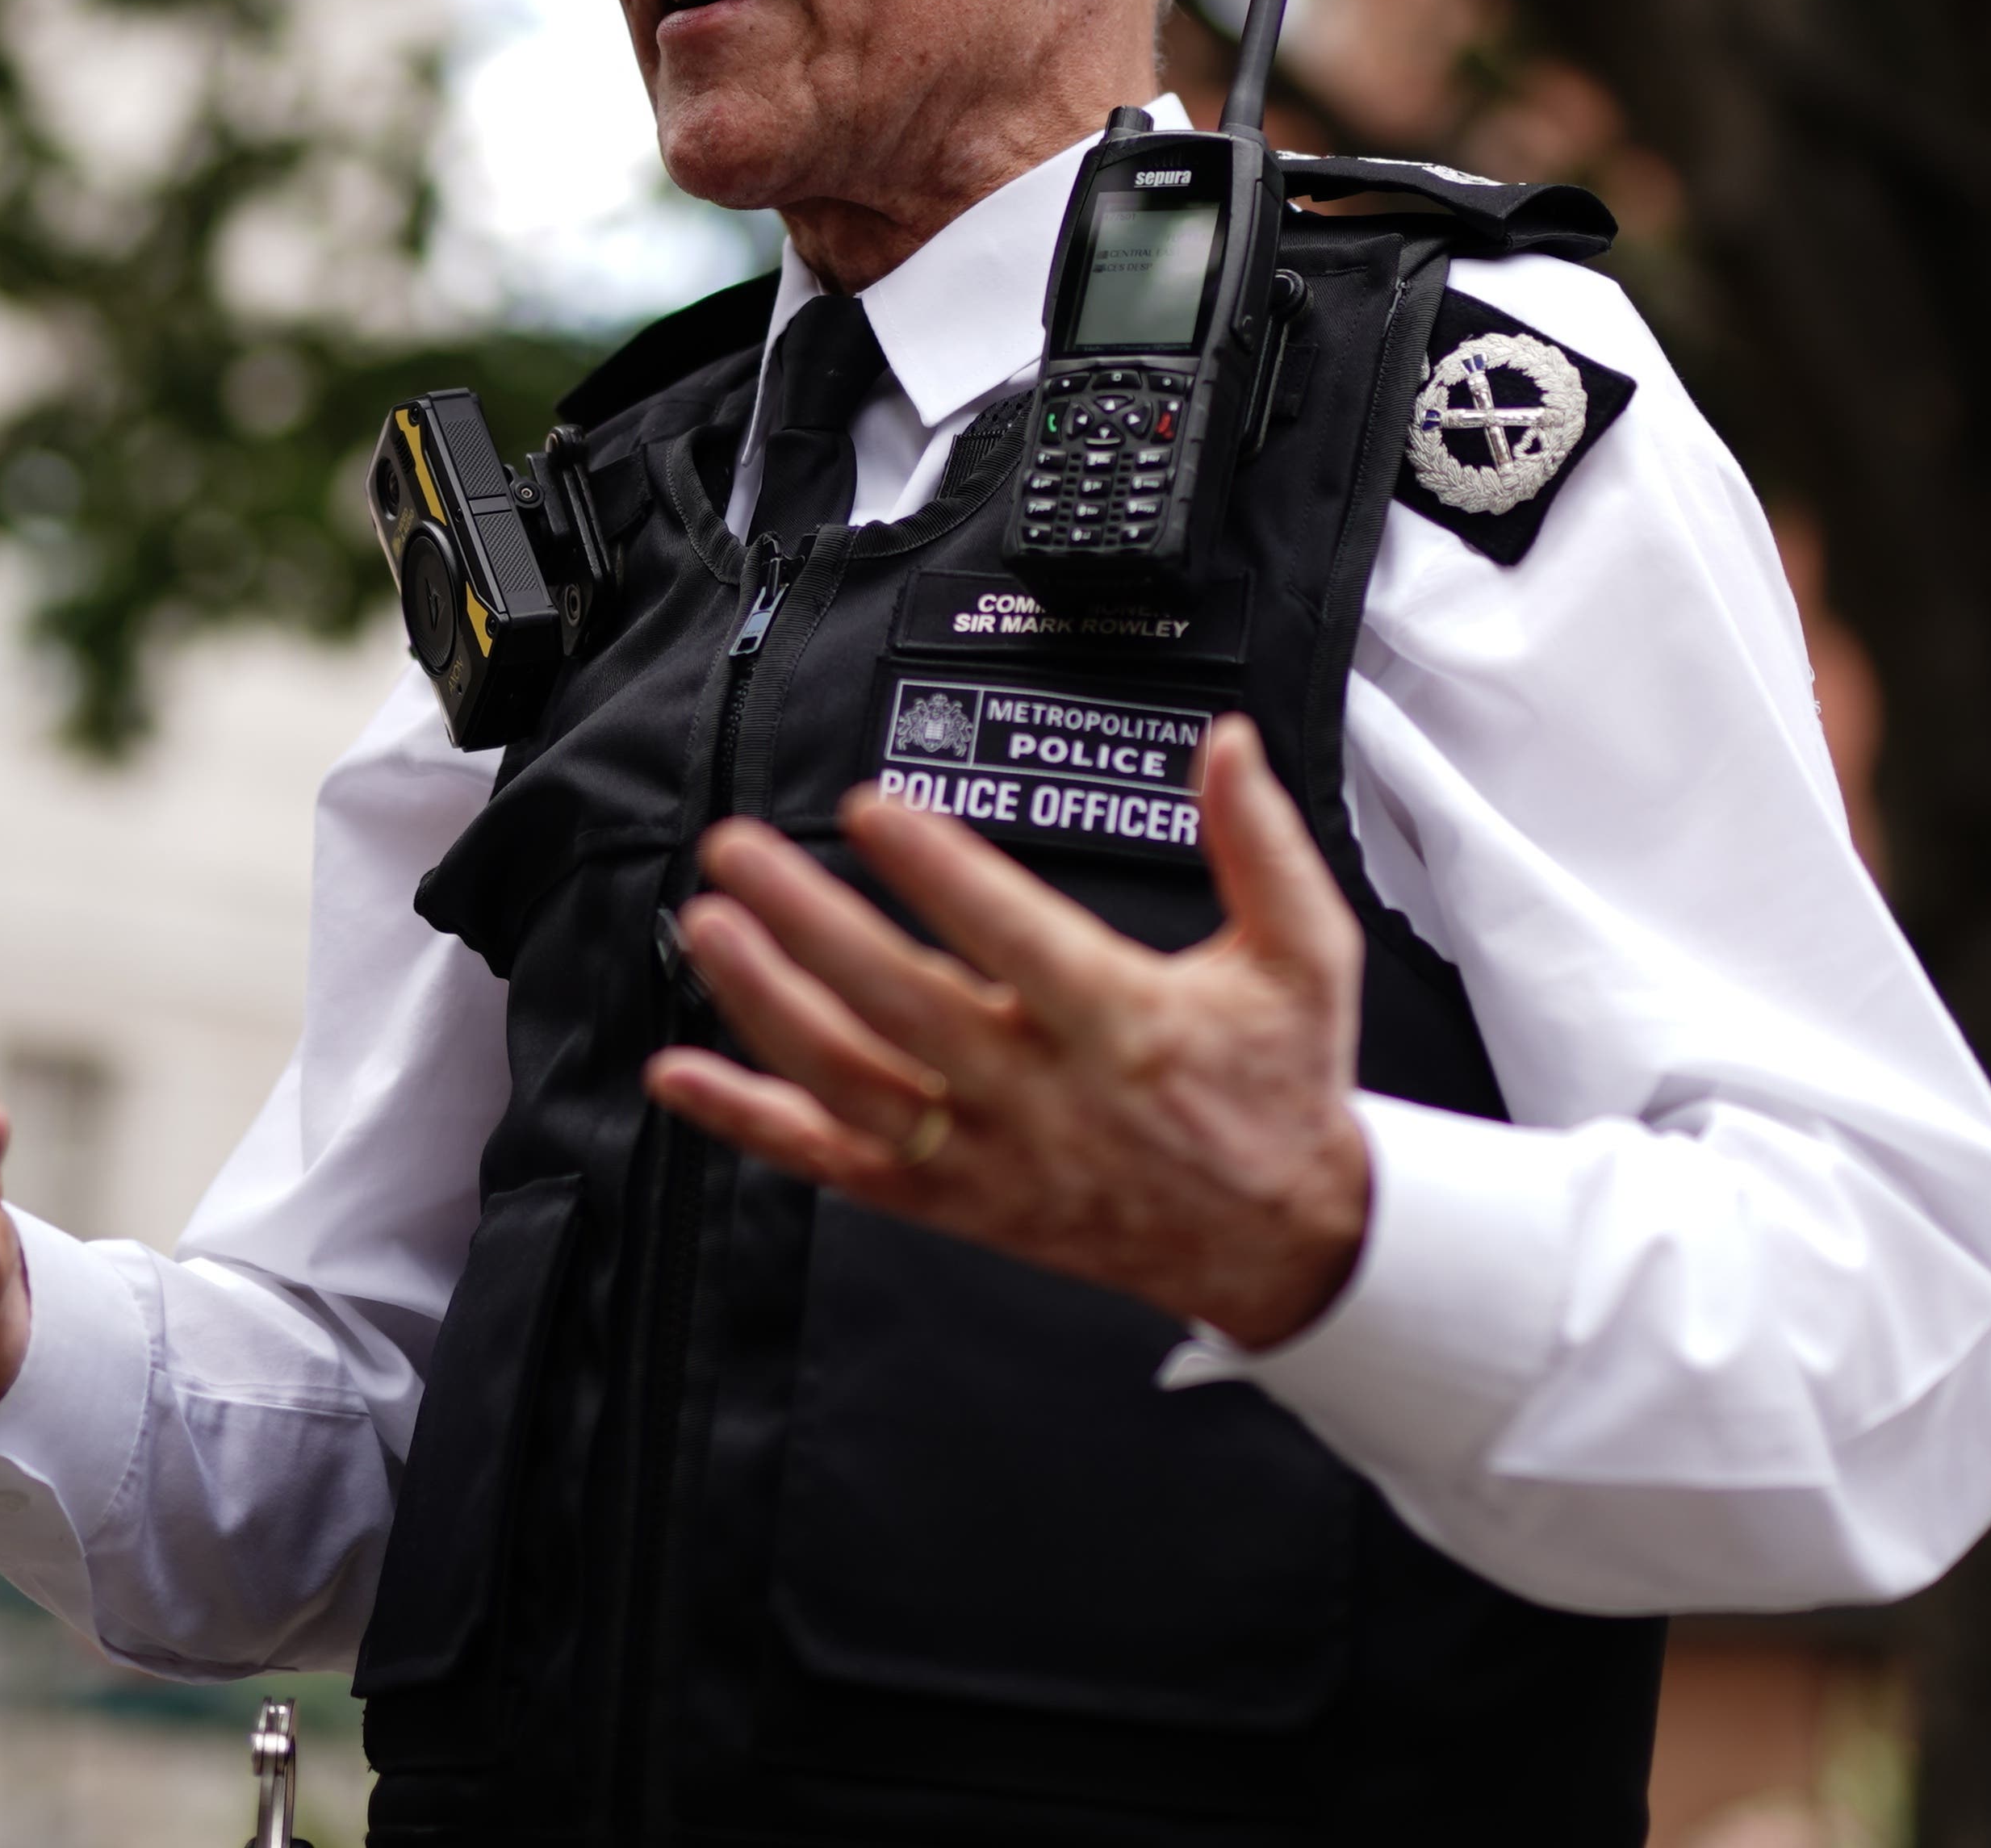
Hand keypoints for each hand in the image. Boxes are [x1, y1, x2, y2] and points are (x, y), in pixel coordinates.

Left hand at [646, 713, 1374, 1351]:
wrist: (1283, 1245)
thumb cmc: (1281, 1090)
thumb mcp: (1305, 957)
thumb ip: (1262, 844)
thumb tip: (1227, 745)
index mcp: (1125, 1024)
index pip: (1013, 938)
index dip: (938, 874)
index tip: (872, 810)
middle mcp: (1045, 1095)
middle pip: (905, 1004)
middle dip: (811, 924)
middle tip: (743, 852)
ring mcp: (991, 1155)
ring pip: (854, 1083)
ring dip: (767, 1007)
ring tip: (711, 928)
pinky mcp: (957, 1200)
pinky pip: (836, 1163)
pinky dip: (753, 1123)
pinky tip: (685, 1076)